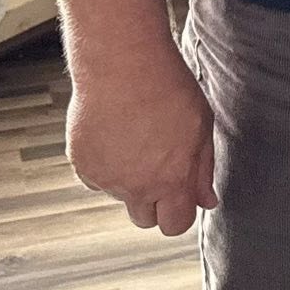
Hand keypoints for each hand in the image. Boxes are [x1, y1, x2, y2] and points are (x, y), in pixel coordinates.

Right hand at [65, 43, 216, 235]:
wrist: (122, 63)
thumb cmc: (167, 86)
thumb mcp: (202, 123)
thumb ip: (203, 169)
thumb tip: (207, 201)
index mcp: (172, 180)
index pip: (176, 226)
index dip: (180, 212)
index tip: (181, 194)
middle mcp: (137, 187)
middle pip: (145, 219)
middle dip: (154, 202)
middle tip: (158, 164)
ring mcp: (106, 179)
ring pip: (120, 195)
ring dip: (128, 179)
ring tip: (137, 135)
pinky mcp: (82, 166)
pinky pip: (96, 178)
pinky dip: (105, 164)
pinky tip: (114, 132)